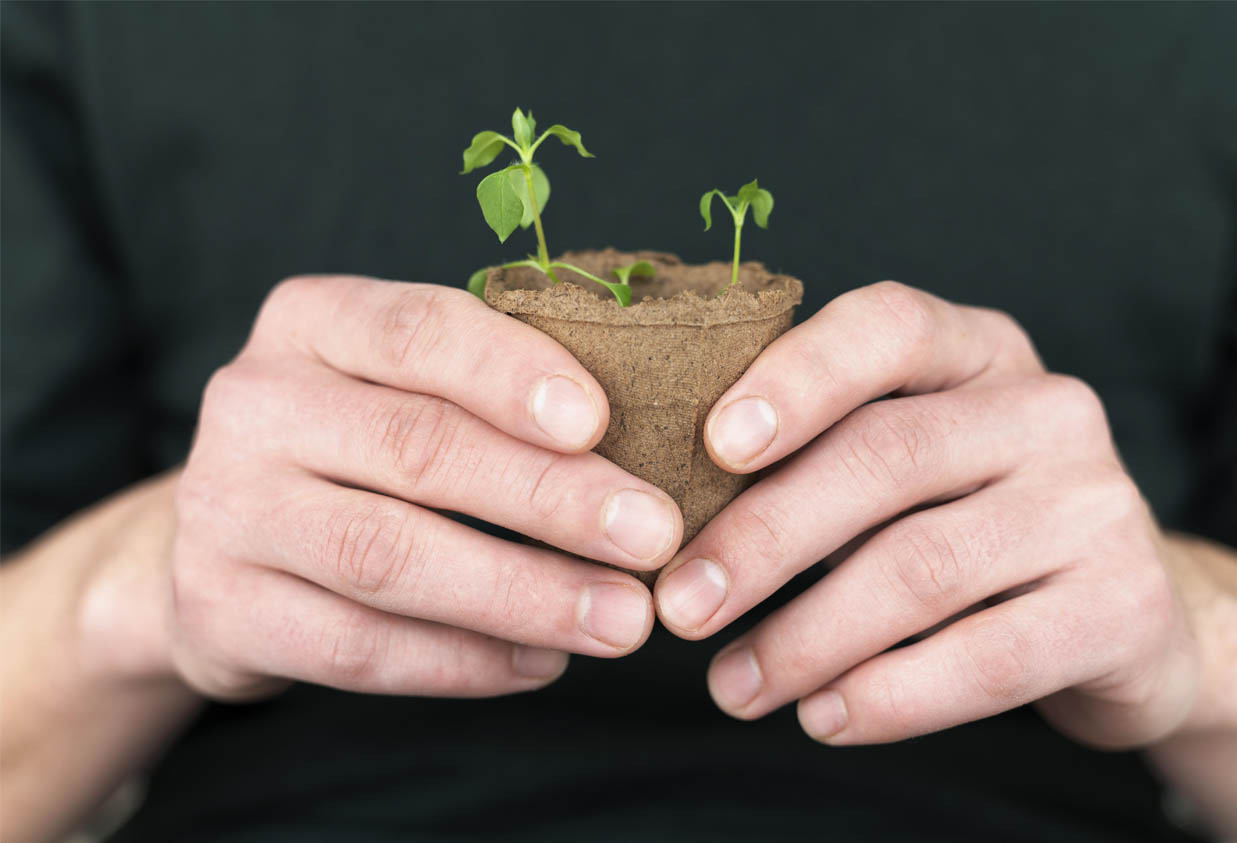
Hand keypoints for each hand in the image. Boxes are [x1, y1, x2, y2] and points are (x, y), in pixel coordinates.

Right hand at [169, 277, 680, 699]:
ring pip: (387, 556)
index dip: (508, 373)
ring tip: (620, 619)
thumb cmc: (355, 448)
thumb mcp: (398, 387)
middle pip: (415, 448)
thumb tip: (644, 449)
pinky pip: (356, 647)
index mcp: (311, 321)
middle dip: (549, 495)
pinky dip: (463, 661)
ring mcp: (227, 509)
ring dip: (520, 592)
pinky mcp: (222, 609)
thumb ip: (488, 394)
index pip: (416, 330)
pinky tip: (542, 661)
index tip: (599, 420)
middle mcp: (255, 403)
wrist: (221, 545)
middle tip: (653, 535)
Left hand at [653, 281, 1204, 747]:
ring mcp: (1095, 504)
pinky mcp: (1121, 605)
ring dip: (807, 637)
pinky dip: (890, 695)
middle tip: (681, 606)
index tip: (713, 445)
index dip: (797, 378)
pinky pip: (987, 657)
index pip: (886, 328)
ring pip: (922, 566)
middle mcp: (1046, 409)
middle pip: (884, 457)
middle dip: (764, 538)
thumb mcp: (902, 464)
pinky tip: (823, 717)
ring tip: (732, 687)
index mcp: (976, 350)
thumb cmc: (963, 521)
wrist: (1119, 613)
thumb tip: (667, 515)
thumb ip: (813, 460)